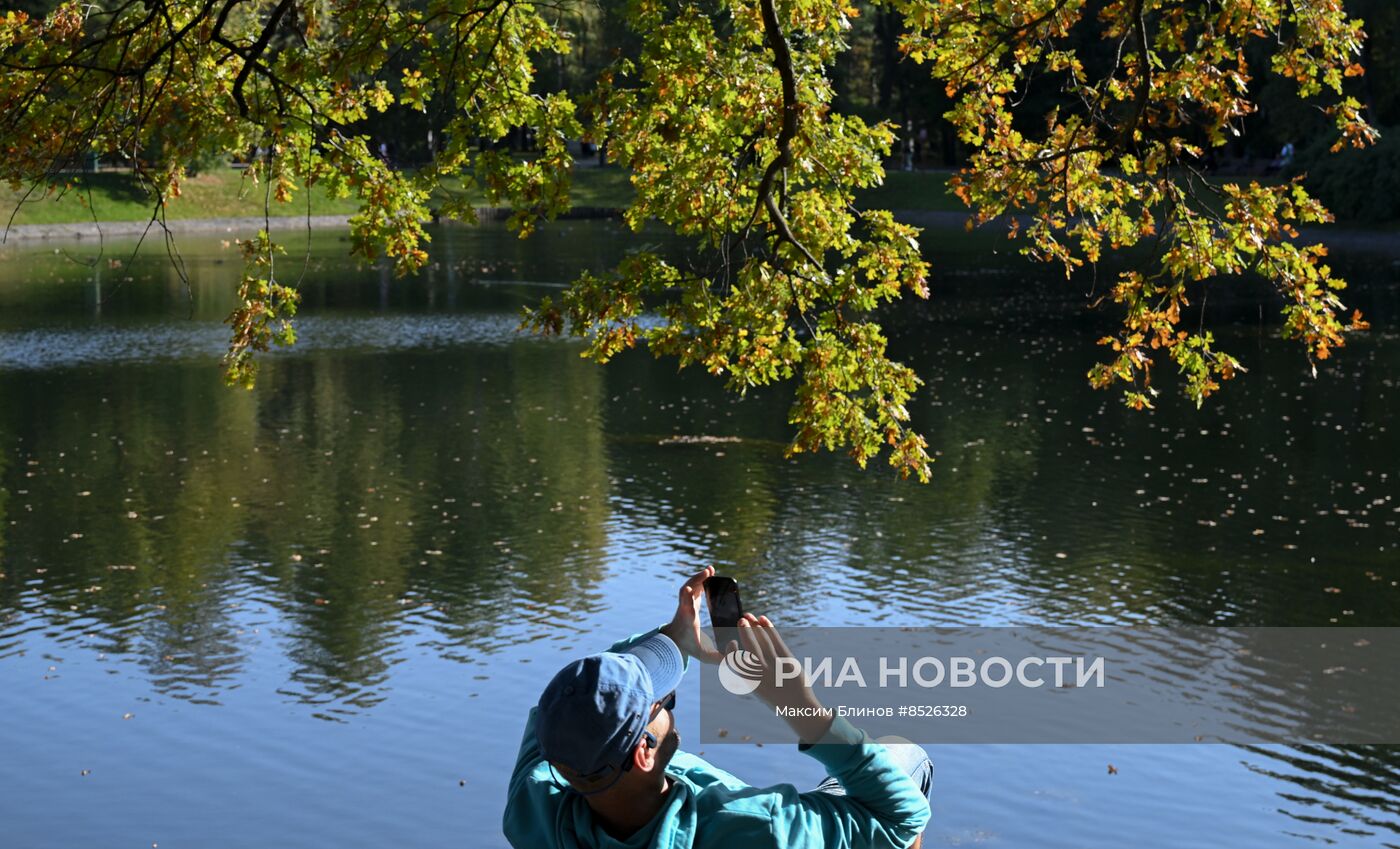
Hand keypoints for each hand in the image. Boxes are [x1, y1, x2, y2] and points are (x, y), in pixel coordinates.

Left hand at [660, 567, 724, 664]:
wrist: (674, 640)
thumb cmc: (691, 646)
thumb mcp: (704, 655)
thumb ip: (719, 657)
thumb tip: (734, 648)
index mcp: (688, 621)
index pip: (686, 608)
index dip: (687, 598)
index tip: (688, 590)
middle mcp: (684, 609)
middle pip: (687, 593)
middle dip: (695, 581)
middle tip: (707, 572)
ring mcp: (685, 603)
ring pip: (690, 586)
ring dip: (699, 577)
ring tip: (710, 570)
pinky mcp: (688, 599)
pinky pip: (693, 585)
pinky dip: (700, 578)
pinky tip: (709, 572)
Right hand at [737, 613, 833, 743]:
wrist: (798, 708)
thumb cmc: (776, 696)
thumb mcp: (759, 687)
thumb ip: (751, 671)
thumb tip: (746, 650)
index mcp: (751, 683)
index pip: (735, 664)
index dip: (730, 652)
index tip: (731, 642)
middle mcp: (762, 674)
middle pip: (750, 647)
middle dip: (745, 631)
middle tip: (741, 618)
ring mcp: (776, 667)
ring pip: (763, 641)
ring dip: (756, 626)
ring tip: (750, 616)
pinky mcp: (788, 661)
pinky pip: (777, 641)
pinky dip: (769, 628)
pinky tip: (764, 620)